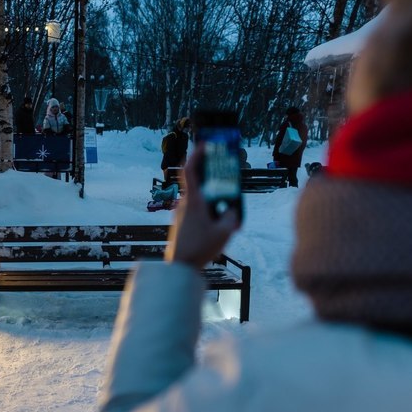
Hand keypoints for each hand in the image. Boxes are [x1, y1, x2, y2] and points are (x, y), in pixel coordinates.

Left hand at [165, 144, 239, 269]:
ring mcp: (182, 213)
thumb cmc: (199, 248)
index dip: (197, 154)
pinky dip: (209, 209)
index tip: (206, 144)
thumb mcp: (224, 232)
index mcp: (193, 200)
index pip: (190, 169)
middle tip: (225, 171)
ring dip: (213, 196)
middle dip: (212, 175)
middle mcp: (185, 203)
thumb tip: (230, 210)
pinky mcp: (182, 223)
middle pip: (198, 182)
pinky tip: (220, 221)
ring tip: (228, 205)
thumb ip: (231, 216)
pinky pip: (198, 209)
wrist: (180, 267)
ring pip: (199, 197)